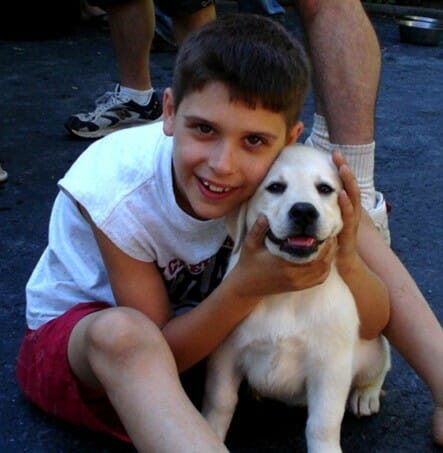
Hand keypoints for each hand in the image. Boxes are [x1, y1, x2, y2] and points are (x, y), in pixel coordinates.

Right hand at [228, 214, 335, 298]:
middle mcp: (294, 275)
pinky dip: (326, 268)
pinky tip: (327, 257)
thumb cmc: (249, 263)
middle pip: (321, 262)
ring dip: (330, 257)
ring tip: (332, 242)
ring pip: (323, 271)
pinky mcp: (299, 287)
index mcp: (284, 264)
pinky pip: (319, 279)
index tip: (324, 229)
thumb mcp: (250, 245)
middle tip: (332, 233)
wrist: (247, 286)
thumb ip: (258, 229)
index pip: (310, 253)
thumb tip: (265, 215)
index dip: (321, 242)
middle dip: (329, 247)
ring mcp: (298, 283)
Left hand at [331, 149, 360, 277]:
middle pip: (349, 185)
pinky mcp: (349, 233)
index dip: (338, 168)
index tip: (332, 152)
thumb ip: (320, 209)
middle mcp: (349, 212)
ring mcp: (350, 222)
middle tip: (337, 153)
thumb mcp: (325, 223)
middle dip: (344, 169)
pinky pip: (348, 217)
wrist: (343, 266)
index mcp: (343, 207)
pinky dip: (346, 205)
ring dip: (347, 182)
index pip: (341, 183)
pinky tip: (341, 194)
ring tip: (342, 167)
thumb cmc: (332, 244)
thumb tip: (305, 197)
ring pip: (352, 198)